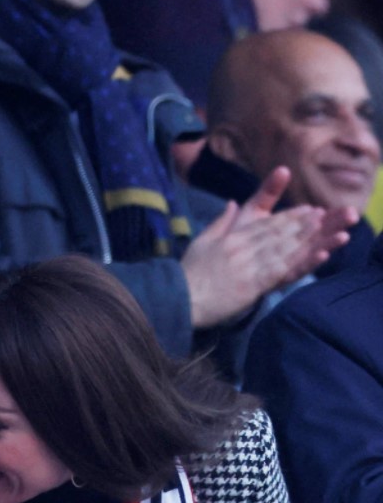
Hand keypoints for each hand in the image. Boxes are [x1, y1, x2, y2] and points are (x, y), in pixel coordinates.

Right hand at [182, 166, 353, 327]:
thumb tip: (232, 204)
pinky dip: (299, 262)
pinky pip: (280, 271)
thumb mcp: (201, 242)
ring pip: (282, 249)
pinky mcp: (251, 286)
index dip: (288, 217)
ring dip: (304, 238)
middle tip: (321, 214)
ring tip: (323, 228)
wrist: (179, 298)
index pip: (264, 225)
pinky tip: (314, 255)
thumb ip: (219, 223)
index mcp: (231, 239)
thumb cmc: (188, 274)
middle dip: (301, 223)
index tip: (305, 210)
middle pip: (277, 234)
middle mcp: (241, 249)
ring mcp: (247, 267)